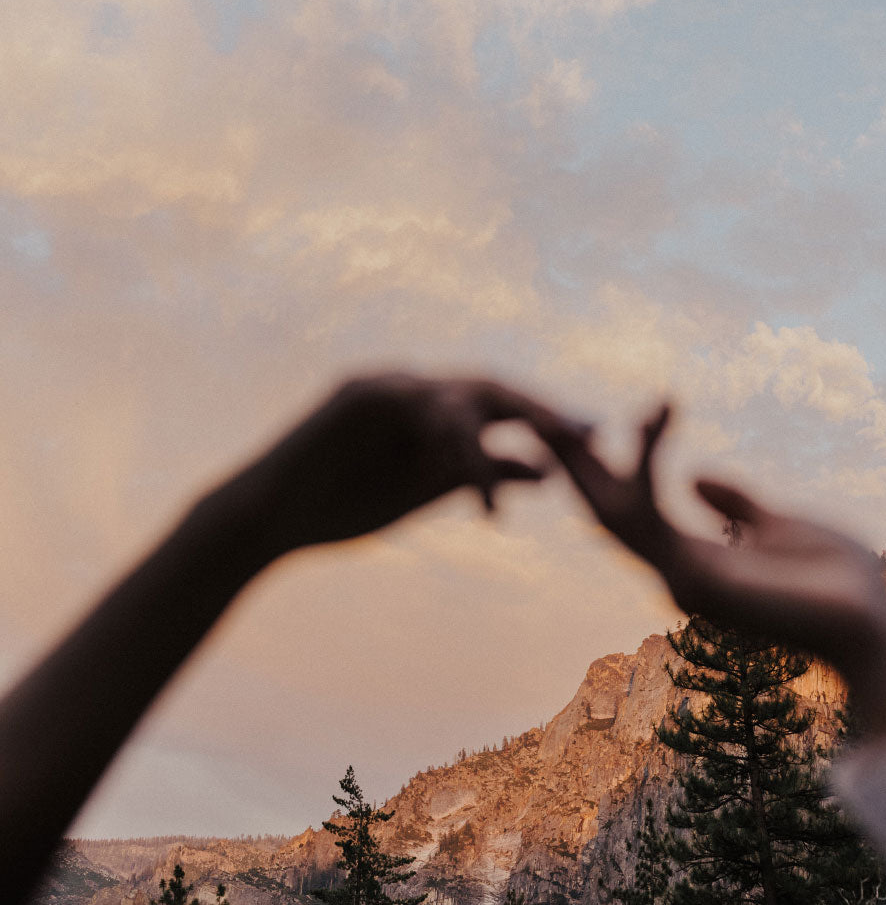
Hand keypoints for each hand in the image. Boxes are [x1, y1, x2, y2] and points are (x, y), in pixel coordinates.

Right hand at [228, 373, 591, 559]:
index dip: (548, 418)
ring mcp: (384, 383)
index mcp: (430, 409)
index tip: (596, 440)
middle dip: (541, 408)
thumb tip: (547, 469)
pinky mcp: (357, 391)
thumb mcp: (429, 491)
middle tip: (588, 432)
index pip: (499, 405)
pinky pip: (417, 405)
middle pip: (490, 386)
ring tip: (546, 450)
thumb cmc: (344, 506)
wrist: (271, 521)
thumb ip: (483, 472)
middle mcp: (412, 386)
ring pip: (457, 391)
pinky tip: (472, 463)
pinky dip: (449, 435)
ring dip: (505, 422)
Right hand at [547, 405, 885, 735]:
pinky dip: (647, 461)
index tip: (584, 428)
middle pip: (608, 517)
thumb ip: (736, 505)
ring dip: (593, 463)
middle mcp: (680, 574)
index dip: (603, 473)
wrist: (873, 623)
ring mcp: (685, 580)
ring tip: (572, 419)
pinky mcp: (698, 579)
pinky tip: (653, 419)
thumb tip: (696, 476)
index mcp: (697, 561)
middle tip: (542, 423)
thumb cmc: (839, 582)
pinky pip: (655, 513)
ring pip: (617, 514)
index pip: (633, 512)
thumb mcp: (782, 524)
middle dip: (575, 472)